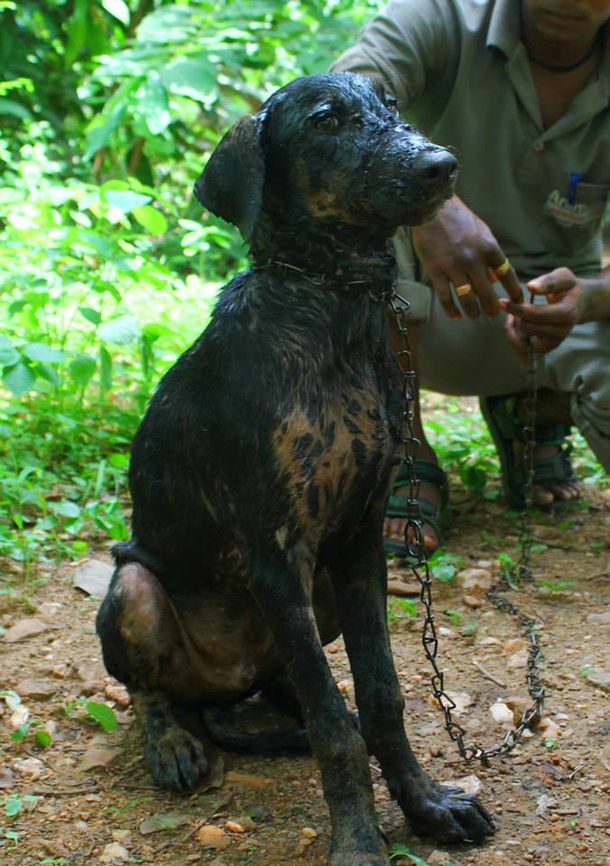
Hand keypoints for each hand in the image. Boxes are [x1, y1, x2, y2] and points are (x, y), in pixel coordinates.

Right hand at [411, 196, 522, 318]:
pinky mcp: (436, 272)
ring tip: (474, 315)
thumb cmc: (459, 218)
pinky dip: (451, 310)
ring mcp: (454, 268)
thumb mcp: (482, 232)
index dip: (514, 291)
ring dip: (473, 311)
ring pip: (467, 299)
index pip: (507, 275)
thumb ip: (490, 255)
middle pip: (488, 294)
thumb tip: (494, 278)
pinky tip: (455, 316)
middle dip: (492, 308)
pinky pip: (446, 297)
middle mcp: (474, 260)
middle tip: (492, 314)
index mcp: (489, 248)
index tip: (517, 301)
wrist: (432, 209)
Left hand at [499, 267, 582, 357]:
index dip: (517, 309)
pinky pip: (524, 349)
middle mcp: (561, 331)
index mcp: (566, 313)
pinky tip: (517, 324)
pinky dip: (516, 337)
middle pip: (526, 328)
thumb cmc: (568, 288)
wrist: (580, 304)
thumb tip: (530, 287)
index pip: (536, 315)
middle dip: (515, 316)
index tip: (502, 301)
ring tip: (515, 315)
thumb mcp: (563, 276)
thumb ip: (548, 281)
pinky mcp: (548, 348)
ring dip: (513, 328)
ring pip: (522, 342)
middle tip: (512, 305)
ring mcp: (554, 342)